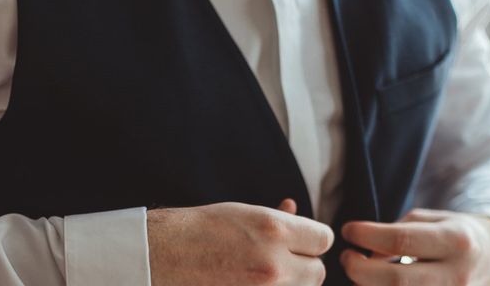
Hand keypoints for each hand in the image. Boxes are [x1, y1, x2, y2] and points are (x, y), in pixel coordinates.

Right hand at [147, 199, 333, 285]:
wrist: (165, 254)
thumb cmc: (202, 228)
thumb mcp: (244, 212)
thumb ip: (279, 217)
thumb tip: (296, 210)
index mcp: (274, 230)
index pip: (324, 239)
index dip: (313, 238)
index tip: (301, 240)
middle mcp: (274, 263)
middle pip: (318, 271)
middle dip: (304, 264)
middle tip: (282, 258)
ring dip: (292, 282)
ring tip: (264, 272)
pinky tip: (253, 282)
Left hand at [340, 208, 489, 285]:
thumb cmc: (453, 234)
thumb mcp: (431, 221)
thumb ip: (398, 232)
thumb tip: (366, 253)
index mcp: (455, 241)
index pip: (401, 241)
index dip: (366, 236)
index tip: (347, 231)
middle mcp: (458, 275)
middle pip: (398, 281)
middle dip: (360, 270)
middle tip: (346, 258)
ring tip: (358, 275)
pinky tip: (374, 285)